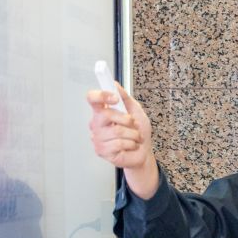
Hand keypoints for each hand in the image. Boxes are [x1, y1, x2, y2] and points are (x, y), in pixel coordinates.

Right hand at [87, 84, 157, 199]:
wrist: (144, 153)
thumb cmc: (139, 133)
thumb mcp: (136, 112)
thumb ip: (126, 98)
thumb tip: (115, 85)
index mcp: (102, 112)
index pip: (92, 99)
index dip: (102, 95)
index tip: (115, 99)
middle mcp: (97, 124)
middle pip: (105, 114)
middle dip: (126, 119)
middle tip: (133, 125)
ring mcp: (98, 138)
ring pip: (116, 131)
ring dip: (132, 134)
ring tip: (134, 138)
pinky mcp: (102, 151)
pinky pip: (119, 143)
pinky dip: (131, 144)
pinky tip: (130, 146)